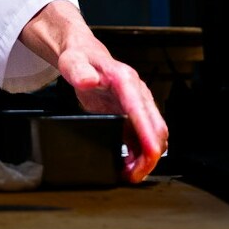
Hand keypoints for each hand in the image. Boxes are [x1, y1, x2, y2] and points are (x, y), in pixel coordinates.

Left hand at [18, 0, 169, 183]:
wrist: (82, 53)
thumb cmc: (79, 56)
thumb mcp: (72, 61)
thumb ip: (78, 71)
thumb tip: (88, 80)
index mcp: (125, 80)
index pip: (141, 109)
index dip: (147, 133)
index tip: (151, 154)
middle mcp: (137, 93)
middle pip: (155, 128)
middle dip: (150, 154)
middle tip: (134, 175)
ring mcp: (137, 105)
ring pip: (153, 137)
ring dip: (146, 158)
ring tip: (130, 175)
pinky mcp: (132, 115)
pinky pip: (142, 139)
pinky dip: (139, 155)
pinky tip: (128, 166)